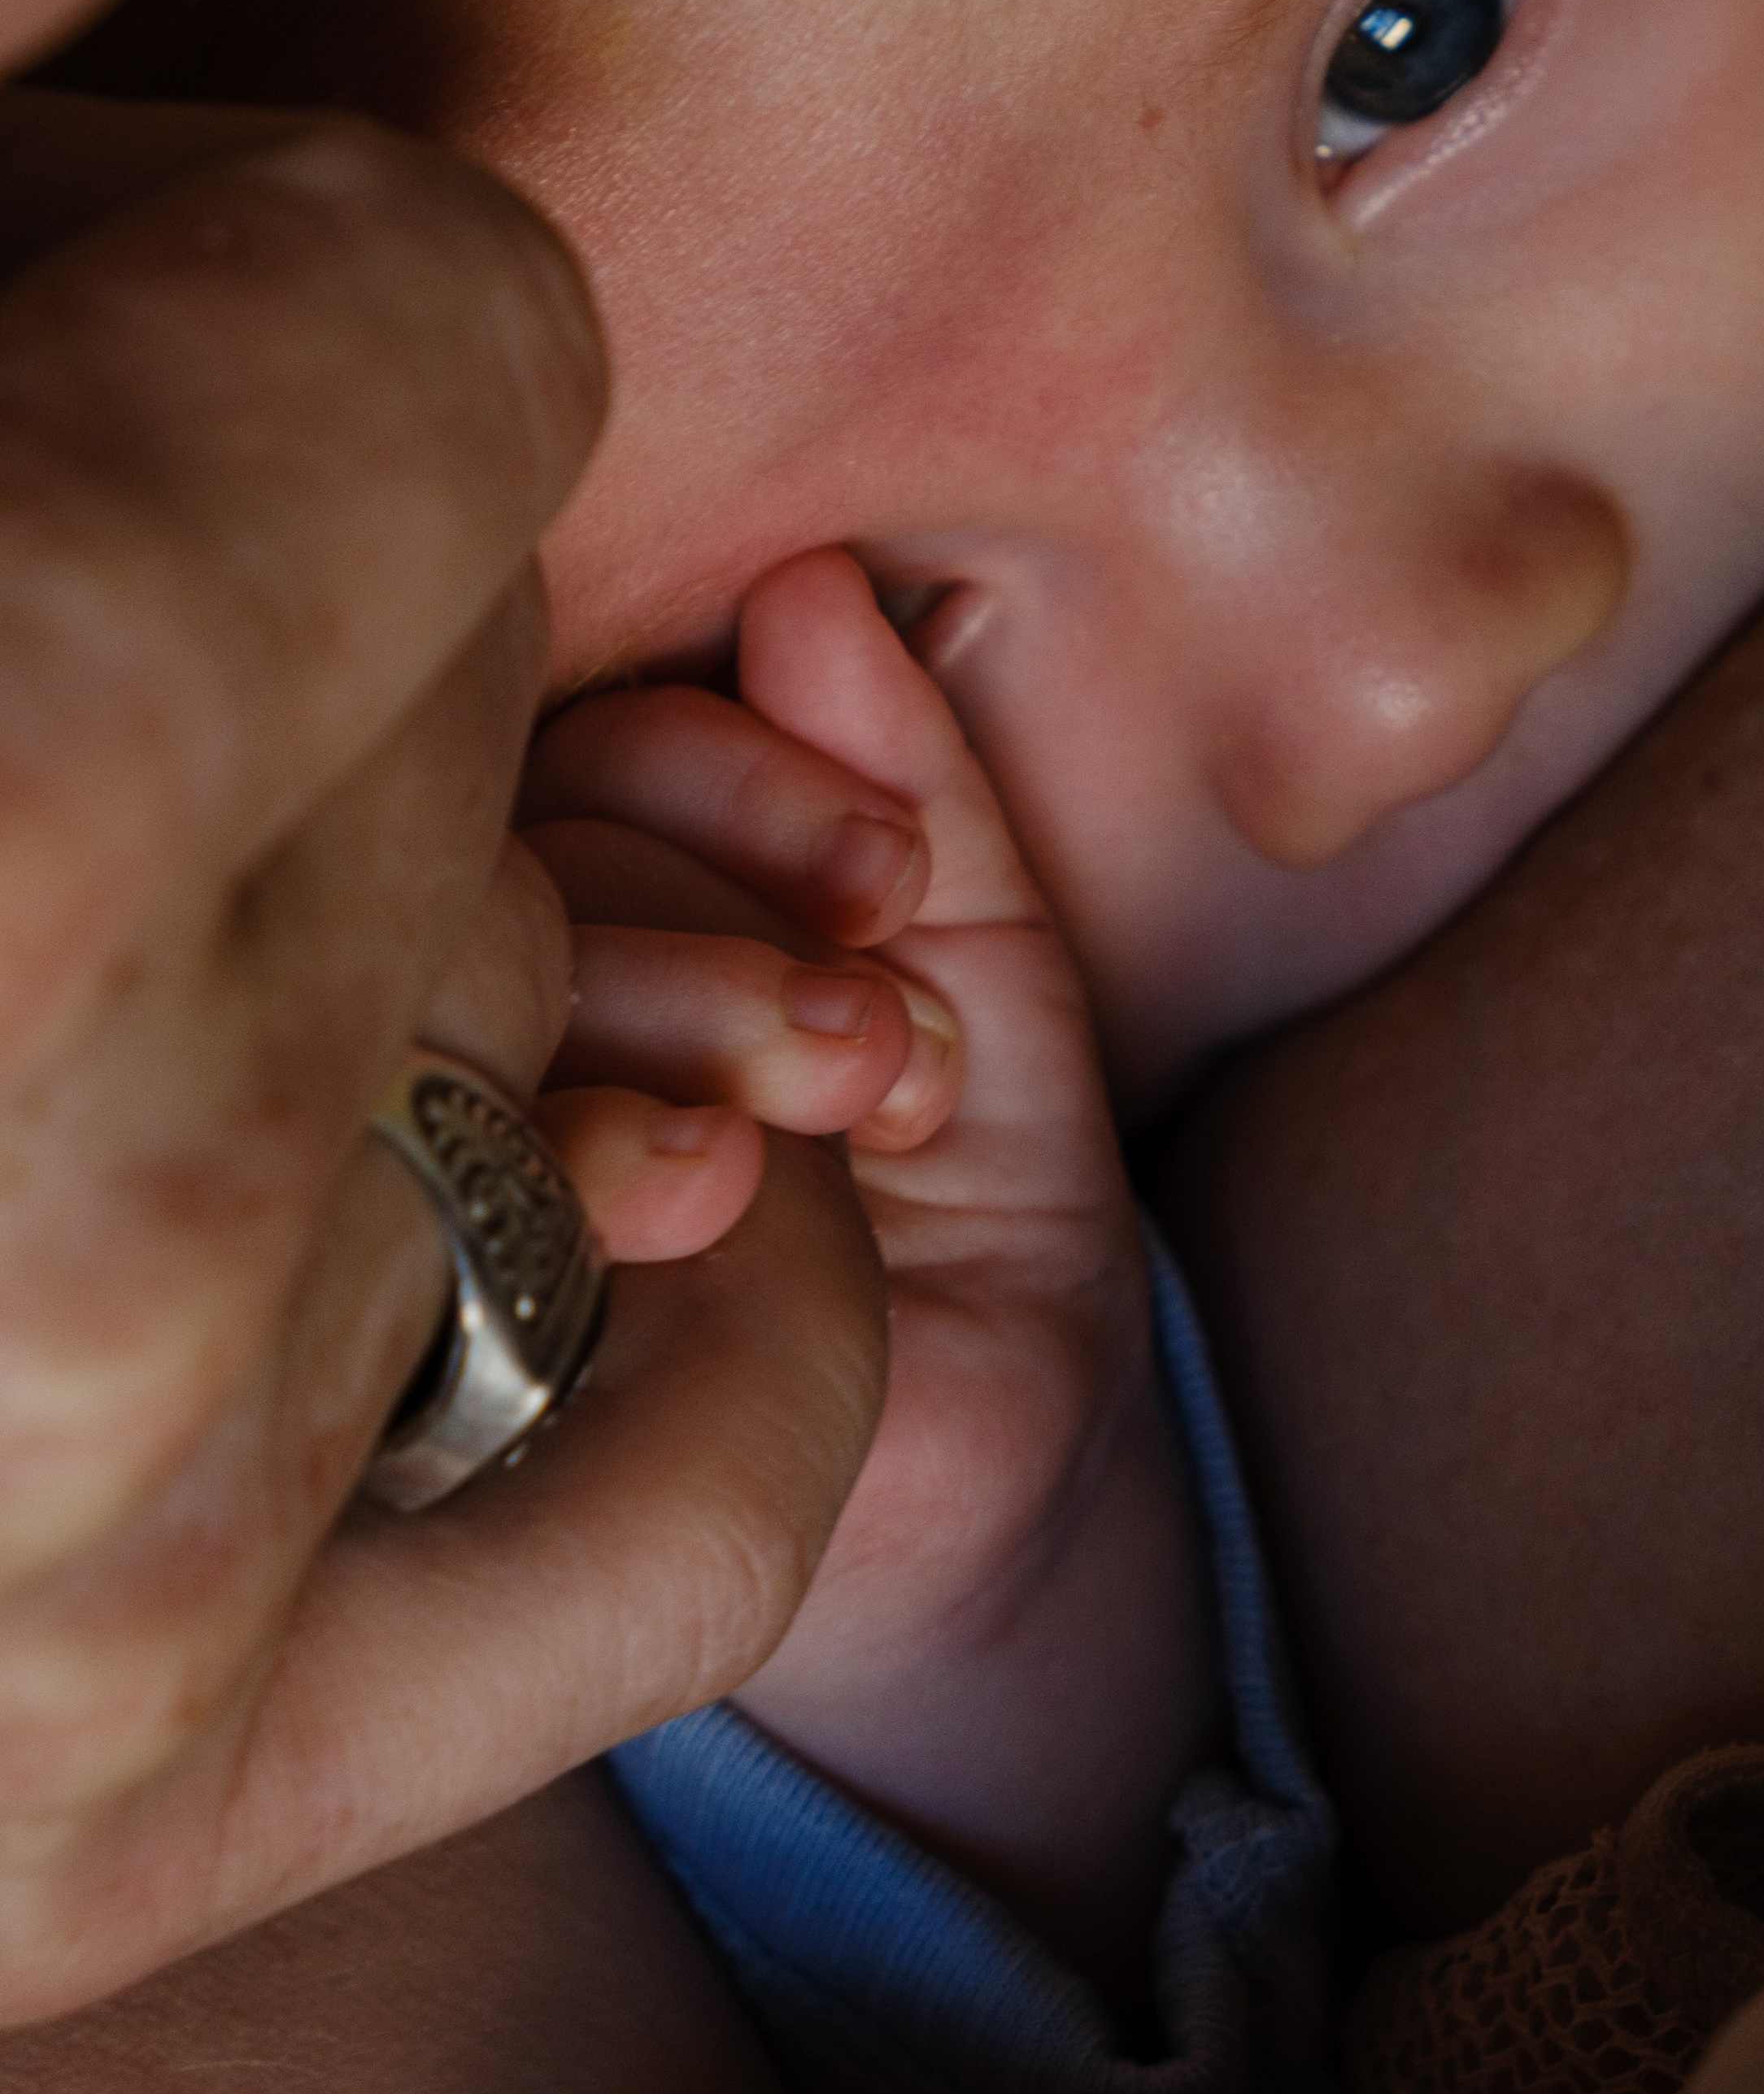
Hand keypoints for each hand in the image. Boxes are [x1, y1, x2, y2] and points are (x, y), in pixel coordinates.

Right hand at [0, 0, 884, 2021]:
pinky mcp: (132, 1828)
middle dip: (252, 603)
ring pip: (535, 1028)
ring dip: (328, 929)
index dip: (241, 280)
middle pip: (473, 695)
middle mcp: (67, 1219)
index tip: (57, 319)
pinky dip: (704, 1353)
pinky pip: (676, 1515)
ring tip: (31, 933)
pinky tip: (586, 1200)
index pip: (462, 343)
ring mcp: (109, 1575)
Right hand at [522, 549, 1219, 2002]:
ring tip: (856, 1107)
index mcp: (629, 905)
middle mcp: (518, 999)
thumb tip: (811, 581)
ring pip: (499, 962)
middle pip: (548, 832)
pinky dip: (605, 1130)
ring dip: (693, 1001)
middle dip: (739, 890)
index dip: (743, 763)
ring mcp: (467, 1131)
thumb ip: (923, 798)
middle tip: (887, 1029)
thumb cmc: (979, 1229)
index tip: (887, 880)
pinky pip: (464, 1141)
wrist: (993, 1512)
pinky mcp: (436, 1285)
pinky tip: (722, 1192)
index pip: (606, 739)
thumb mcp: (996, 986)